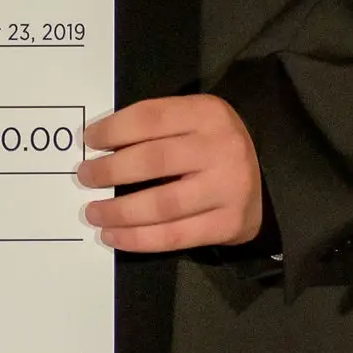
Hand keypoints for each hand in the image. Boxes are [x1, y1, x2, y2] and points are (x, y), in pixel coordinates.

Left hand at [78, 93, 264, 252]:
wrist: (268, 177)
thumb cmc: (213, 145)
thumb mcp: (193, 119)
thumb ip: (155, 126)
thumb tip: (98, 143)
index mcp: (208, 113)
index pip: (150, 118)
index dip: (113, 130)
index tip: (88, 140)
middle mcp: (221, 149)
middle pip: (153, 161)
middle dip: (110, 171)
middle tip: (84, 177)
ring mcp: (228, 189)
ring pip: (162, 204)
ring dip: (119, 212)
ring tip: (93, 212)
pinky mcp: (229, 224)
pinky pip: (175, 236)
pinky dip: (139, 239)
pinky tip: (114, 236)